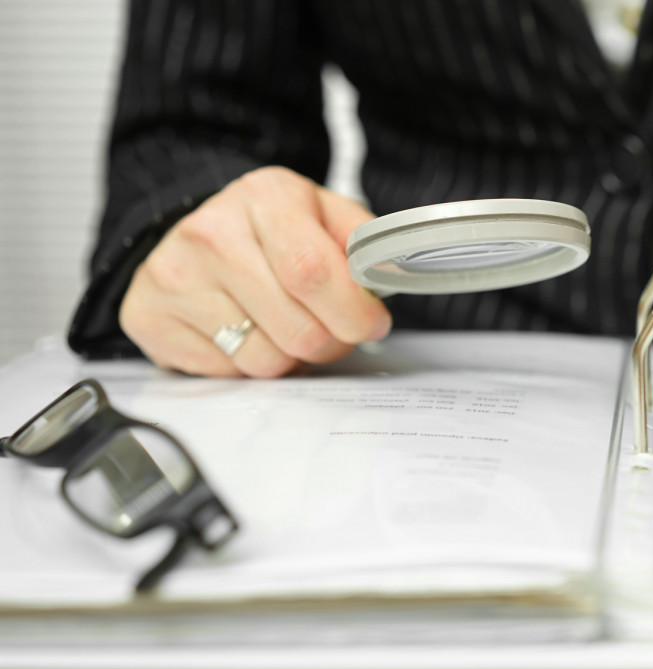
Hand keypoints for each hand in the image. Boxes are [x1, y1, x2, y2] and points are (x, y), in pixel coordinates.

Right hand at [120, 166, 391, 376]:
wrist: (194, 232)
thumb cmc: (271, 230)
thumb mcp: (324, 214)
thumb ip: (364, 242)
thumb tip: (390, 275)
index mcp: (264, 197)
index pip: (313, 272)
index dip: (352, 311)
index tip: (371, 323)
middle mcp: (211, 232)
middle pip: (297, 329)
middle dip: (331, 342)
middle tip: (332, 330)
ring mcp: (173, 276)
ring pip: (264, 361)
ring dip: (290, 358)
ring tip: (283, 326)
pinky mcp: (149, 317)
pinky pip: (227, 374)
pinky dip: (247, 365)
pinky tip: (244, 331)